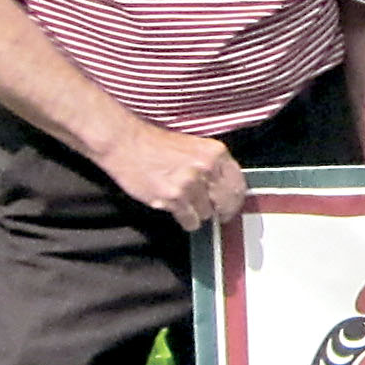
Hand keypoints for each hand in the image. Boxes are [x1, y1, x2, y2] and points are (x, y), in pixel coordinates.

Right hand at [101, 124, 247, 224]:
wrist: (126, 144)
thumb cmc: (157, 144)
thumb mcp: (194, 146)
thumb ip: (213, 166)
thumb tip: (227, 190)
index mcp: (215, 152)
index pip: (238, 184)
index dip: (235, 199)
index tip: (230, 206)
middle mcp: (206, 168)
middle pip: (226, 202)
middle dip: (222, 211)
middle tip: (217, 215)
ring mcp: (189, 184)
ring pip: (207, 213)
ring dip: (198, 213)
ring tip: (184, 201)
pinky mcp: (172, 199)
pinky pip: (190, 221)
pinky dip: (186, 220)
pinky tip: (177, 210)